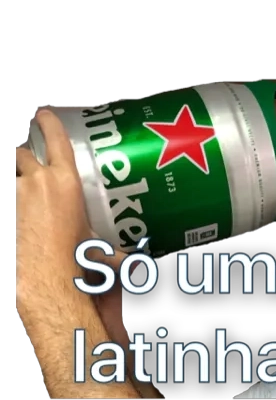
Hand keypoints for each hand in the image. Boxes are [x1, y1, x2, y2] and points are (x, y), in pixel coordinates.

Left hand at [16, 108, 131, 344]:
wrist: (48, 284)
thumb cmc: (77, 265)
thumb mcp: (104, 252)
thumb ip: (123, 253)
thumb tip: (139, 261)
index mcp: (66, 184)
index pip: (57, 140)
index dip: (49, 123)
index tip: (44, 116)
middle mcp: (36, 183)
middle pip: (20, 154)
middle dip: (22, 161)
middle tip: (28, 174)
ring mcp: (13, 196)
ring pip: (8, 176)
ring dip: (14, 183)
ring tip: (21, 199)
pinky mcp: (4, 211)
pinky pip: (6, 199)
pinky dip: (12, 205)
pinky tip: (18, 221)